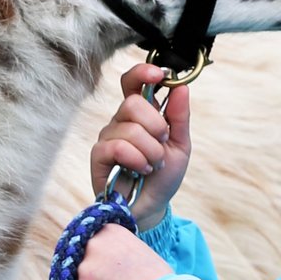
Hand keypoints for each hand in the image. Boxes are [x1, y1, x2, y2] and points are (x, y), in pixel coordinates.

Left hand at [74, 224, 173, 279]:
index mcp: (108, 230)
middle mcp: (91, 245)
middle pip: (80, 260)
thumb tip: (105, 261)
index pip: (89, 241)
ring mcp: (81, 269)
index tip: (105, 268)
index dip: (96, 256)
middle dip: (91, 273)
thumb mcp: (138, 250)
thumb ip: (116, 251)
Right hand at [90, 63, 191, 231]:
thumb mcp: (180, 145)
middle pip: (133, 103)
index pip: (133, 82)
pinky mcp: (99, 156)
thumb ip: (179, 117)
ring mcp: (108, 137)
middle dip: (156, 126)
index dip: (143, 72)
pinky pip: (118, 147)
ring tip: (153, 165)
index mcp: (140, 114)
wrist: (152, 207)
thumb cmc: (163, 176)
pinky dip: (137, 159)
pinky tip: (141, 170)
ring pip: (130, 128)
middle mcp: (121, 121)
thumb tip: (181, 87)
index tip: (159, 75)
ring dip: (151, 150)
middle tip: (162, 143)